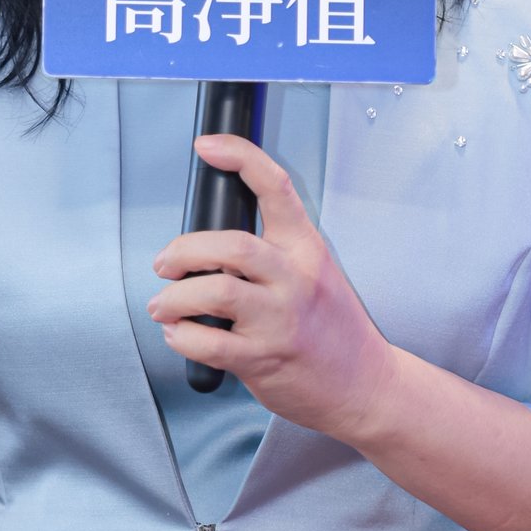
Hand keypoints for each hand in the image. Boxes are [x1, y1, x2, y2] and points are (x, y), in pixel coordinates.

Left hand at [148, 131, 394, 446]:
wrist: (366, 384)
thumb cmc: (332, 329)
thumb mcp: (314, 273)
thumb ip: (270, 254)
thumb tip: (207, 249)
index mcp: (306, 249)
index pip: (276, 187)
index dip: (240, 157)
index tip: (207, 146)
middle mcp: (295, 279)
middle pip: (231, 246)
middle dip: (184, 251)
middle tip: (165, 264)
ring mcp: (281, 320)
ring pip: (215, 292)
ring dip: (174, 298)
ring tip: (164, 306)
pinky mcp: (264, 358)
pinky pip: (209, 343)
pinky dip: (182, 338)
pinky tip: (181, 336)